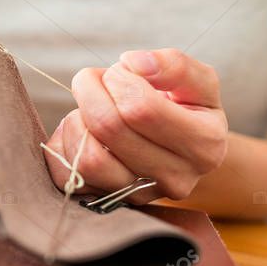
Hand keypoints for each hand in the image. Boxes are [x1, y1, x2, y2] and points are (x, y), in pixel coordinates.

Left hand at [43, 49, 228, 202]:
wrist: (179, 152)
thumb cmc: (186, 108)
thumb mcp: (198, 81)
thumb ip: (174, 65)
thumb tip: (134, 64)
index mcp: (204, 143)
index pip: (140, 107)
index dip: (119, 79)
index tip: (120, 70)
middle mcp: (176, 178)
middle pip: (109, 128)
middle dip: (91, 92)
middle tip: (94, 80)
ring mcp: (140, 195)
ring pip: (88, 159)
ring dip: (76, 121)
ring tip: (88, 108)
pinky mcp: (107, 201)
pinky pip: (66, 176)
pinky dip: (62, 146)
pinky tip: (78, 130)